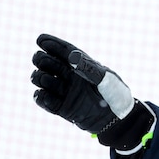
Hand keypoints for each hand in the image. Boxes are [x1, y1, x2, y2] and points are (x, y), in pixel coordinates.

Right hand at [31, 34, 154, 151]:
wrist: (119, 119)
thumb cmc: (116, 94)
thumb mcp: (106, 79)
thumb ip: (89, 68)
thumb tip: (71, 55)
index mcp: (83, 65)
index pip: (65, 51)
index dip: (52, 44)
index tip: (40, 39)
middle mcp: (71, 76)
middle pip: (48, 63)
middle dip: (42, 59)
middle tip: (42, 60)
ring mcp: (65, 91)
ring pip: (42, 80)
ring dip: (39, 77)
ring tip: (46, 79)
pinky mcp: (62, 108)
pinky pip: (45, 101)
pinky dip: (41, 98)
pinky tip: (43, 95)